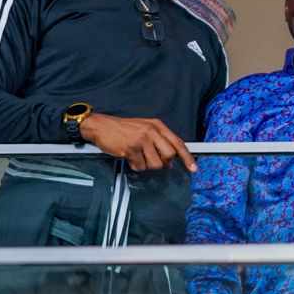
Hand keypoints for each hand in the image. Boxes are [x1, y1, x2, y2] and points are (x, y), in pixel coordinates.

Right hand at [80, 113, 196, 172]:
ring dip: (146, 165)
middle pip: (169, 155)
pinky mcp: (131, 148)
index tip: (193, 167)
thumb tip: (170, 162)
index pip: (178, 143)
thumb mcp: (145, 129)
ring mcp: (141, 139)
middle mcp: (152, 131)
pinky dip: (135, 165)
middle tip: (151, 159)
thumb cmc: (122, 129)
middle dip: (162, 162)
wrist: (100, 126)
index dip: (187, 157)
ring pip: (155, 163)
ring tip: (138, 157)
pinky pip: (140, 166)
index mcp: (157, 126)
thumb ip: (159, 142)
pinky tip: (129, 157)